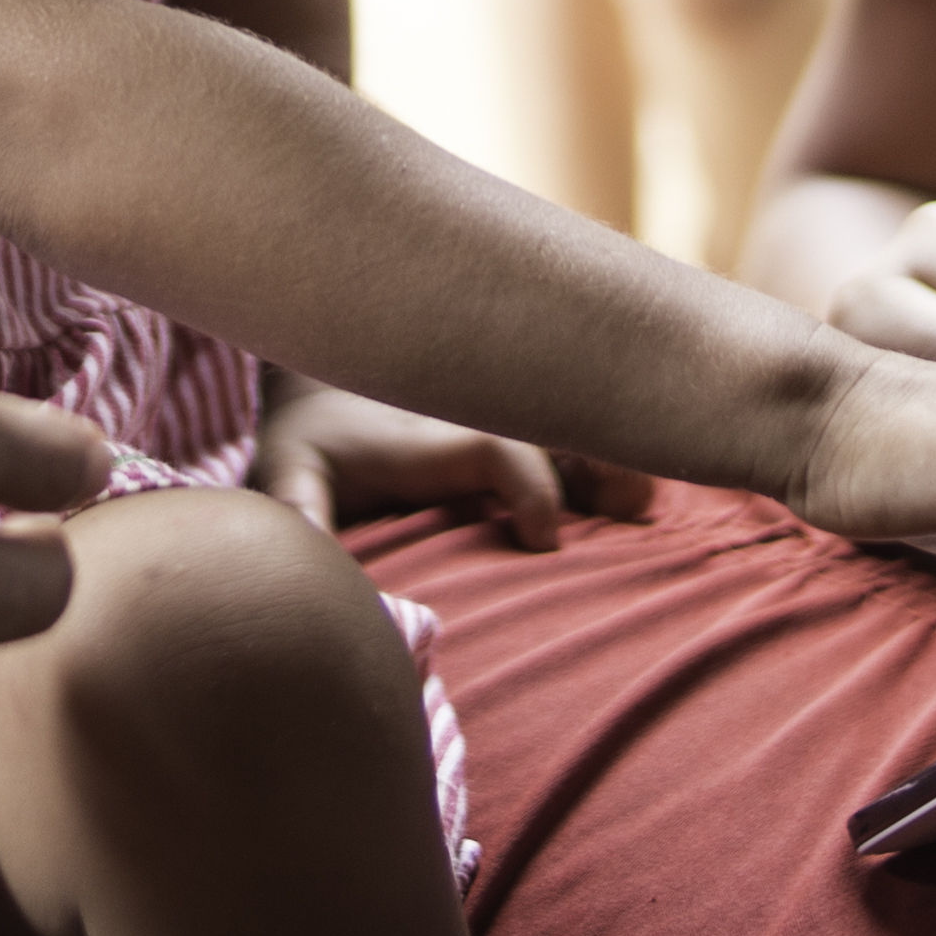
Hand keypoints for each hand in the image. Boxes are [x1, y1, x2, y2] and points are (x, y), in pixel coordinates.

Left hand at [251, 374, 652, 550]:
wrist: (319, 386)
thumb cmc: (309, 447)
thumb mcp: (286, 472)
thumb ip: (300, 509)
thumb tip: (304, 549)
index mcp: (427, 438)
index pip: (494, 446)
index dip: (529, 484)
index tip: (544, 539)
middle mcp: (476, 423)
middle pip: (554, 424)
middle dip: (602, 458)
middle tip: (637, 507)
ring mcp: (498, 424)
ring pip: (572, 426)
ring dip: (613, 456)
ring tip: (648, 500)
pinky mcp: (509, 434)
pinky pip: (571, 435)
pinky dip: (609, 456)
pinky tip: (642, 493)